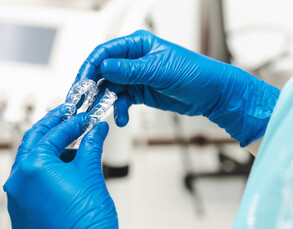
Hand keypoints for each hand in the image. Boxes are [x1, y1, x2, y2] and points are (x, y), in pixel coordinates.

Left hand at [3, 105, 119, 228]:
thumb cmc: (87, 218)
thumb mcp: (91, 171)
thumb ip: (92, 144)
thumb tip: (97, 129)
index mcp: (33, 167)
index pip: (54, 134)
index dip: (73, 122)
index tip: (84, 118)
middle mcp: (18, 182)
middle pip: (34, 143)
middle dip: (53, 128)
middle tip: (68, 118)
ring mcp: (17, 200)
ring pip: (32, 165)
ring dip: (51, 153)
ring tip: (74, 151)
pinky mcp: (22, 213)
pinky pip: (31, 185)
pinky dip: (47, 174)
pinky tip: (65, 173)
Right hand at [75, 30, 279, 146]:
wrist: (211, 93)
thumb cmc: (194, 73)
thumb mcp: (160, 70)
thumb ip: (130, 70)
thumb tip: (104, 67)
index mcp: (138, 45)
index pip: (105, 53)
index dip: (90, 68)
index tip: (81, 84)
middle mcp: (134, 60)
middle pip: (104, 72)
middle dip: (94, 88)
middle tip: (85, 103)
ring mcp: (137, 77)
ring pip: (111, 89)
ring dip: (106, 102)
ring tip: (105, 114)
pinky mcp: (141, 92)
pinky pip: (122, 101)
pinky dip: (119, 110)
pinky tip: (122, 118)